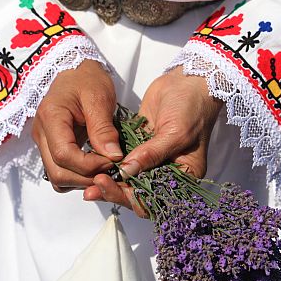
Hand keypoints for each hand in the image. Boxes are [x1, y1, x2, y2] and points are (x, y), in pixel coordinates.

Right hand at [32, 60, 123, 192]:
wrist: (75, 72)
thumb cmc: (87, 79)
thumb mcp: (99, 98)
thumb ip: (104, 129)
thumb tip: (113, 157)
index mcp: (51, 118)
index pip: (64, 155)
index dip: (89, 165)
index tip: (112, 161)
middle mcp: (41, 133)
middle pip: (57, 172)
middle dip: (86, 178)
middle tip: (111, 170)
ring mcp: (44, 142)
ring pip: (57, 177)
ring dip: (81, 181)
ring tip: (104, 170)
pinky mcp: (51, 147)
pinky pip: (60, 172)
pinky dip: (77, 177)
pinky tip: (95, 167)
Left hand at [84, 67, 222, 215]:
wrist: (189, 81)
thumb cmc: (191, 107)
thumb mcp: (175, 133)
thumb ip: (151, 154)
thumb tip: (125, 172)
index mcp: (184, 176)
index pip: (156, 199)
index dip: (133, 198)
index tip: (112, 187)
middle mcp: (168, 172)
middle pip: (139, 192)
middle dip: (116, 191)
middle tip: (93, 187)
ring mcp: (152, 160)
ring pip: (128, 179)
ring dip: (109, 180)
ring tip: (89, 180)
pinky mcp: (140, 146)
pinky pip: (123, 161)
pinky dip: (109, 164)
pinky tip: (94, 164)